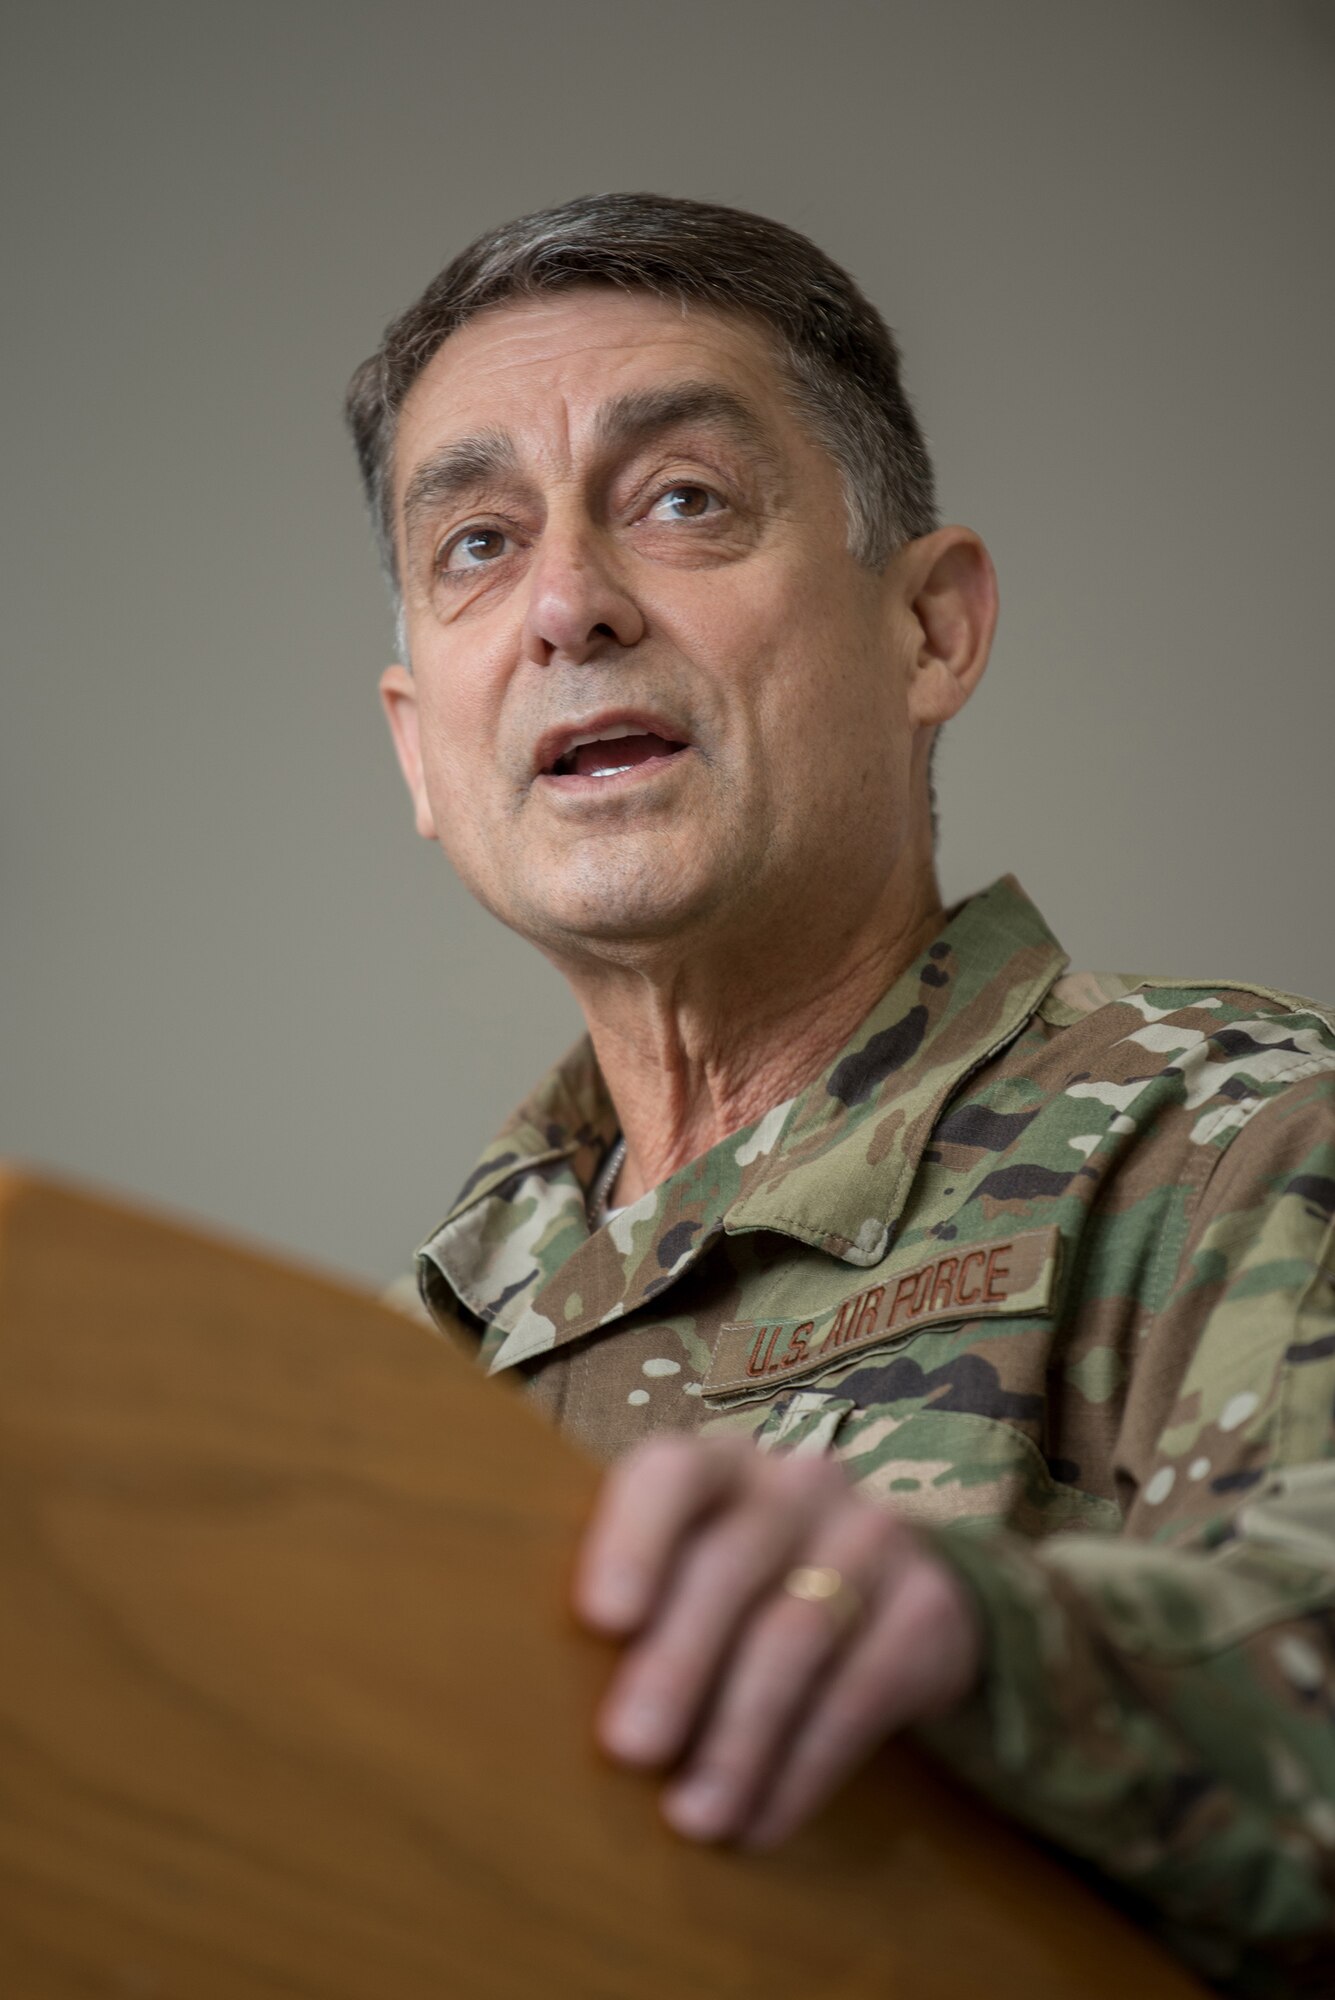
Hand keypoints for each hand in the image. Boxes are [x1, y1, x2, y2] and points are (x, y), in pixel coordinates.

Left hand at [573, 1434, 981, 1847]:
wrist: (899, 1595)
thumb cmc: (743, 1593)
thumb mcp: (689, 1576)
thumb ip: (632, 1610)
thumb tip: (539, 1704)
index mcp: (719, 1466)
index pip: (673, 1474)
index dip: (634, 1538)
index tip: (599, 1619)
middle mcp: (799, 1483)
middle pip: (732, 1566)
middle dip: (677, 1663)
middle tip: (628, 1748)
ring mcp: (872, 1535)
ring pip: (797, 1635)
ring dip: (738, 1737)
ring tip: (694, 1816)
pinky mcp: (928, 1607)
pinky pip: (861, 1692)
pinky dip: (803, 1768)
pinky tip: (761, 1822)